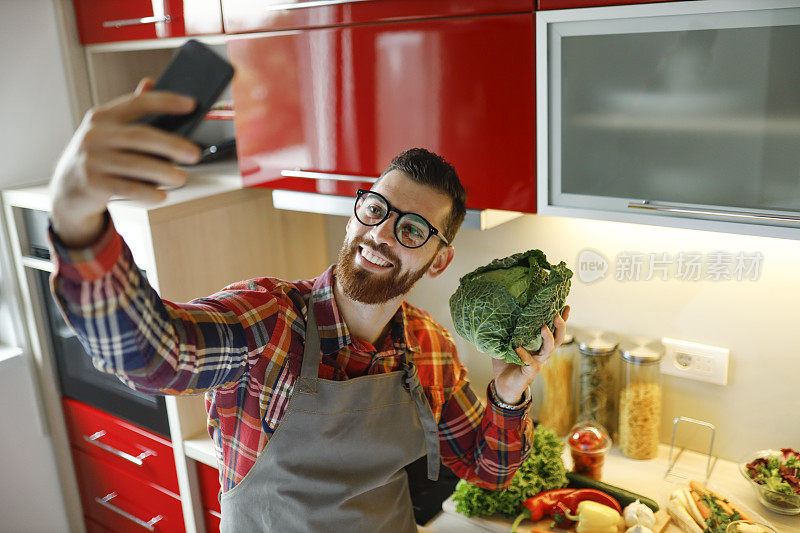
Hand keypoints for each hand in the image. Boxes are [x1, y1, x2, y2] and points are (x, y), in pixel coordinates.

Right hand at [49, 78, 201, 246]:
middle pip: (141, 136)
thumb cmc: (99, 156)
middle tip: (195, 154)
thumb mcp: (109, 131)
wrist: (67, 189)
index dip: (167, 102)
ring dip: (165, 173)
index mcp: (102, 117)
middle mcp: (94, 135)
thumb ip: (131, 111)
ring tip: (181, 178)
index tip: (192, 105)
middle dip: (172, 145)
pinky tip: (162, 196)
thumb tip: (151, 83)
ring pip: (137, 165)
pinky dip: (149, 194)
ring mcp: (91, 160)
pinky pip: (128, 189)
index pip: (138, 103)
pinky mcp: (92, 185)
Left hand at [492, 305, 570, 404]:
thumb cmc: (506, 363)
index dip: (562, 319)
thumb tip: (499, 314)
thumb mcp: (506, 343)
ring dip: (548, 338)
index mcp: (539, 344)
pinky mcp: (531, 371)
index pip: (554, 330)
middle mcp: (542, 352)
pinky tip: (517, 348)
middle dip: (560, 326)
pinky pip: (529, 361)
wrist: (503, 385)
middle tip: (557, 314)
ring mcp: (538, 362)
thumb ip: (506, 331)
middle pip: (559, 338)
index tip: (566, 305)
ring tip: (544, 327)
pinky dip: (523, 354)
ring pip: (549, 349)